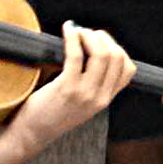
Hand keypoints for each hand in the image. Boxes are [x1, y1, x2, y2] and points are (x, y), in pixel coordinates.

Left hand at [5, 21, 131, 155]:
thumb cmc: (53, 114)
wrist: (34, 133)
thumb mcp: (83, 103)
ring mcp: (85, 93)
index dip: (117, 49)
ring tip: (77, 32)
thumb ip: (94, 84)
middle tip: (87, 34)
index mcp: (106, 99)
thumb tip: (94, 50)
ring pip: (101, 54)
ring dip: (89, 36)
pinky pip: (75, 55)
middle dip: (103, 38)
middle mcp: (100, 97)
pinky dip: (72, 38)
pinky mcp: (66, 88)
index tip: (101, 42)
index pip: (128, 69)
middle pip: (117, 57)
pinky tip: (67, 30)